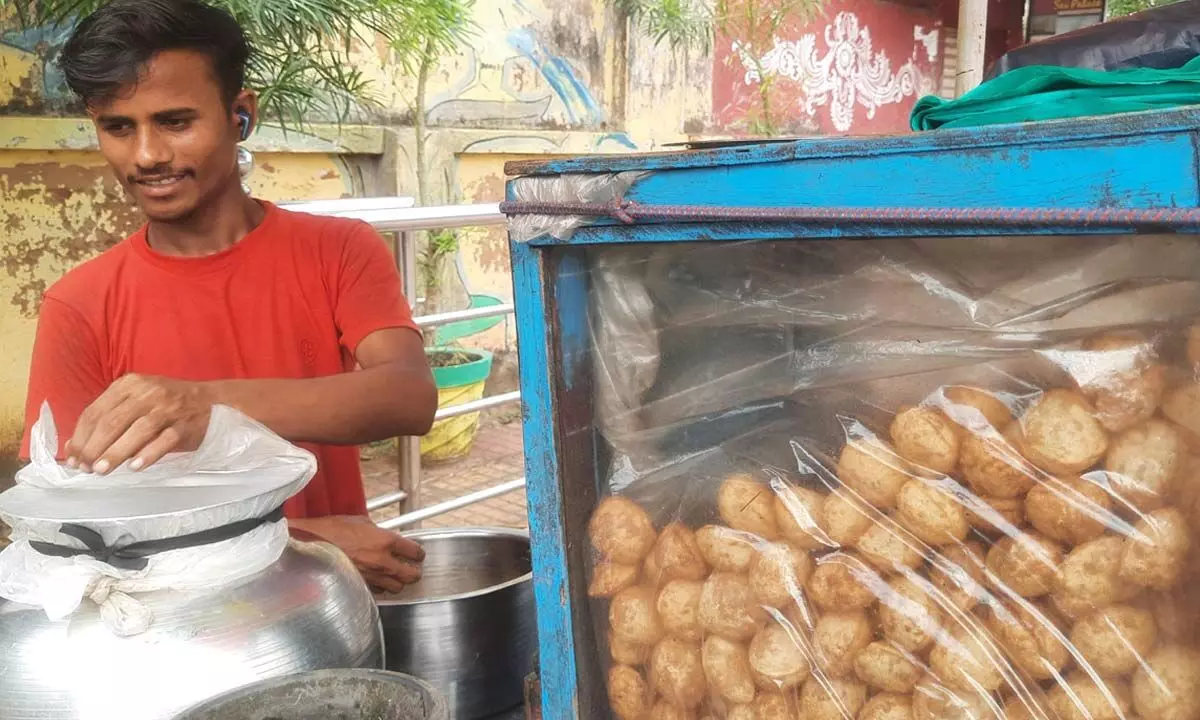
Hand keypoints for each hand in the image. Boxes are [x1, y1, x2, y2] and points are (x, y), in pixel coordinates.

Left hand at [67, 373, 213, 473]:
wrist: (212, 401)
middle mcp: (147, 392)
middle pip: (113, 421)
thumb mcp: (136, 403)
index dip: (82, 437)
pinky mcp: (186, 423)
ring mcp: (168, 407)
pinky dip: (148, 454)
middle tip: (86, 468)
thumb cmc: (168, 405)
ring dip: (116, 452)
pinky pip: (165, 439)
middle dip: (94, 447)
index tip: (74, 458)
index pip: (96, 411)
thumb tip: (75, 447)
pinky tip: (135, 467)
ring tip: (102, 470)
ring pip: (136, 430)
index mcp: (129, 384)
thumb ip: (108, 420)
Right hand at [290, 515, 423, 593]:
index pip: (414, 551)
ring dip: (398, 582)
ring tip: (396, 576)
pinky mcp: (360, 586)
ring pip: (396, 588)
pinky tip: (378, 580)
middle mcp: (381, 561)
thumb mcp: (359, 522)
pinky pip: (378, 590)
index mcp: (385, 541)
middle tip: (413, 568)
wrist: (309, 546)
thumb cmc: (329, 531)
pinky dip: (381, 587)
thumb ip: (377, 531)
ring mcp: (371, 577)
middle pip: (411, 575)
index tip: (417, 554)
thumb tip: (384, 536)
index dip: (418, 553)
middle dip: (414, 572)